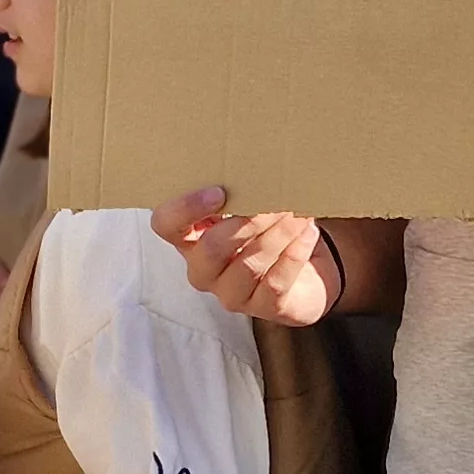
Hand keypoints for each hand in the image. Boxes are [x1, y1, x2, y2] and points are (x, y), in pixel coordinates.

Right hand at [149, 187, 333, 326]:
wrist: (304, 275)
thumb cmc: (266, 234)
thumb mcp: (247, 211)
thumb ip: (239, 193)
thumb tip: (254, 165)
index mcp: (190, 240)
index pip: (166, 225)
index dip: (186, 208)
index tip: (219, 192)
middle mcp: (203, 270)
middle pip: (211, 249)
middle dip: (247, 221)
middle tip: (275, 201)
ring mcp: (231, 293)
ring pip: (248, 265)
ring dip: (277, 233)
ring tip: (298, 213)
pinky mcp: (264, 308)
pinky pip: (276, 281)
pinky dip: (294, 253)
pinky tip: (307, 233)